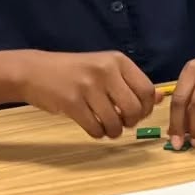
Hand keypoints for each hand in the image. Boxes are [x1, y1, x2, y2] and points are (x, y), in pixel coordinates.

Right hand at [15, 49, 155, 138]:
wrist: (34, 71)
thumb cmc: (74, 72)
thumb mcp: (105, 69)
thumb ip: (131, 83)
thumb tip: (160, 97)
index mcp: (117, 61)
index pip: (146, 90)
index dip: (146, 108)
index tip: (137, 113)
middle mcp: (105, 70)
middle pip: (134, 109)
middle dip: (131, 122)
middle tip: (122, 123)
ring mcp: (88, 86)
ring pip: (115, 122)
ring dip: (113, 131)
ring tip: (107, 127)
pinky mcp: (72, 102)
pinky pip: (95, 128)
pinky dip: (97, 133)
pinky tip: (93, 127)